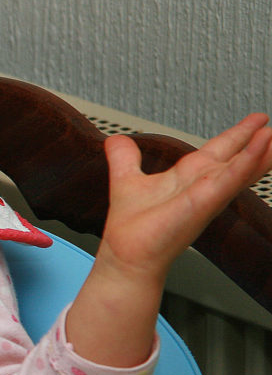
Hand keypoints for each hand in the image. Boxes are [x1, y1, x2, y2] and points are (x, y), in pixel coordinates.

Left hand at [67, 111, 271, 367]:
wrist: (127, 253)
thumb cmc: (132, 226)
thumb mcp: (126, 179)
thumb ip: (124, 158)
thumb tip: (117, 141)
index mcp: (187, 177)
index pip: (218, 151)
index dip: (237, 136)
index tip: (257, 122)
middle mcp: (202, 186)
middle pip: (236, 159)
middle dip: (256, 142)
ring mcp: (207, 195)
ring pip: (240, 169)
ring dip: (259, 152)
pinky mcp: (204, 202)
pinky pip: (230, 180)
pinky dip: (246, 164)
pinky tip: (260, 148)